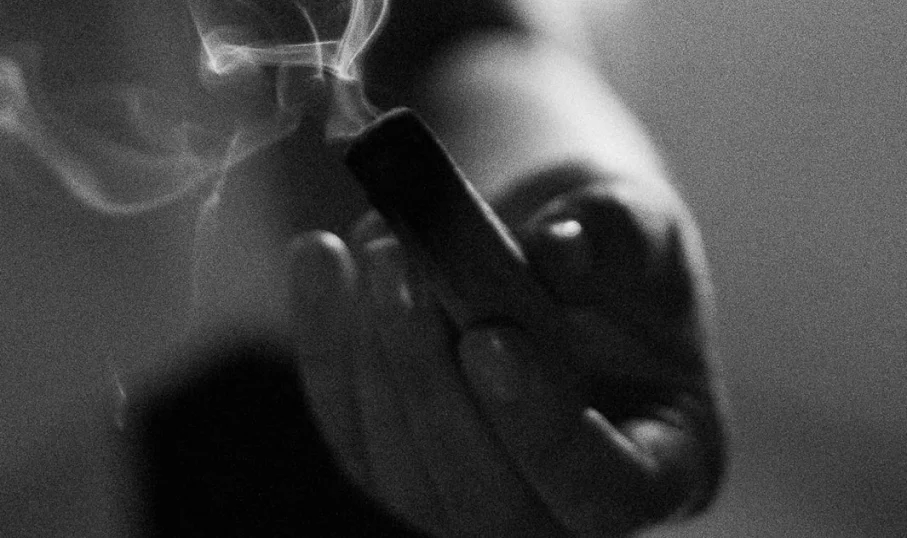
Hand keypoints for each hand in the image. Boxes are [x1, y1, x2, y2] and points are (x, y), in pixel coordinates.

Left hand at [289, 164, 723, 536]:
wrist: (553, 263)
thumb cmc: (618, 262)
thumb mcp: (646, 230)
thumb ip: (618, 237)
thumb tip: (554, 251)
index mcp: (660, 464)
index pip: (608, 497)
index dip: (543, 432)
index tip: (490, 338)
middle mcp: (560, 508)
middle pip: (488, 500)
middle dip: (431, 380)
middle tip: (400, 263)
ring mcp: (470, 499)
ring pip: (405, 473)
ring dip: (378, 351)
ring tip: (379, 242)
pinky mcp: (399, 468)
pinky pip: (349, 429)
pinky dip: (326, 341)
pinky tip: (321, 257)